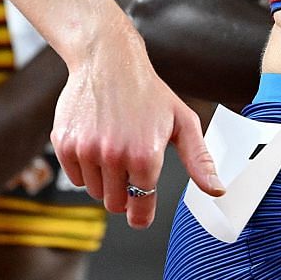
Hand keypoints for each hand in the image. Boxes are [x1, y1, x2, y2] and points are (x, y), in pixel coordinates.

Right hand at [52, 25, 225, 228]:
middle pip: (115, 203)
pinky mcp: (63, 144)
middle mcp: (113, 155)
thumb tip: (217, 189)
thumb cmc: (149, 92)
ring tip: (115, 148)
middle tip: (130, 167)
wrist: (108, 61)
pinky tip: (96, 143)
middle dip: (124, 192)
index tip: (140, 218)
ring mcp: (85, 150)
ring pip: (94, 192)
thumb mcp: (183, 122)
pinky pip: (75, 176)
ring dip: (105, 179)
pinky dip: (85, 168)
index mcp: (145, 155)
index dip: (141, 216)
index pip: (141, 206)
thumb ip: (199, 160)